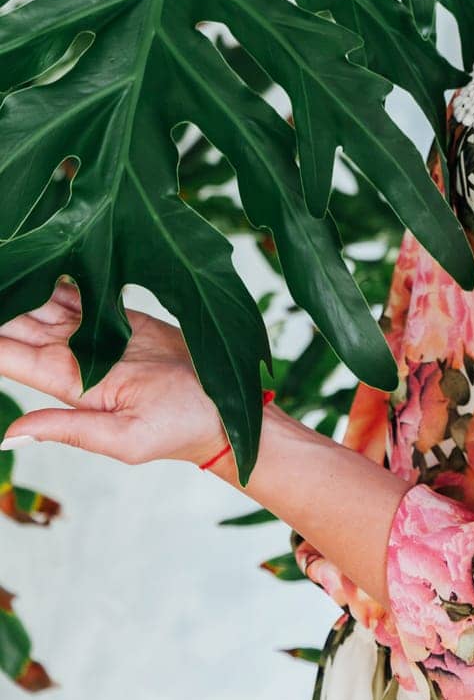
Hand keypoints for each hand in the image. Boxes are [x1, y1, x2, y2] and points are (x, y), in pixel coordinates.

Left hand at [0, 278, 230, 466]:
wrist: (225, 407)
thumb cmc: (179, 430)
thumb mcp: (124, 439)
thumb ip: (69, 430)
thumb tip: (10, 434)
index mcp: (73, 385)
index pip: (18, 360)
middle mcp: (80, 358)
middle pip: (28, 328)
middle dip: (7, 306)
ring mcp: (102, 336)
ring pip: (52, 307)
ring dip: (30, 288)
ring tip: (13, 263)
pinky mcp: (126, 320)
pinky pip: (88, 294)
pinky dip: (66, 279)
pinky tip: (48, 259)